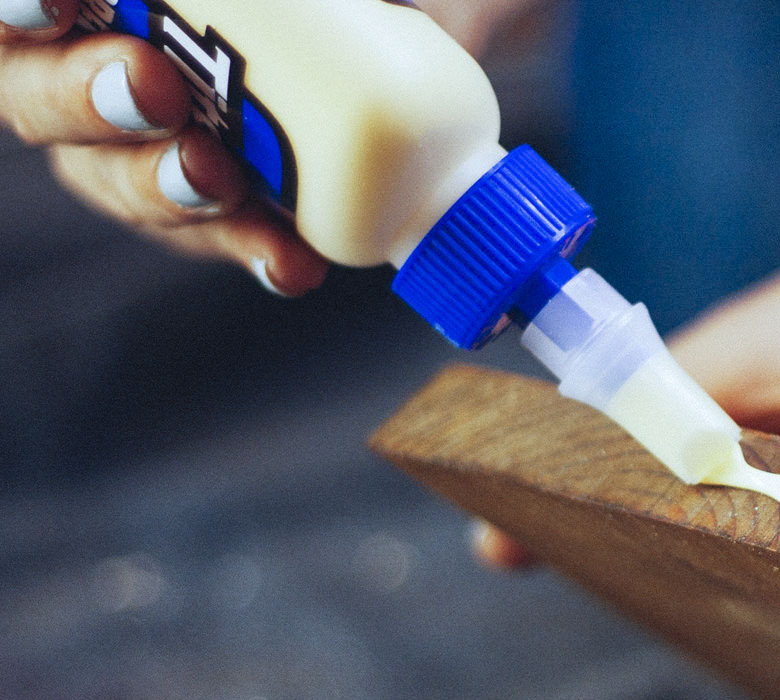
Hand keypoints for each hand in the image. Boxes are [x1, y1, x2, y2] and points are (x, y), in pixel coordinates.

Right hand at [0, 0, 325, 294]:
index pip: (16, 13)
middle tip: (149, 86)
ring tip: (217, 178)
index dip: (18, 5)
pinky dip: (253, 247)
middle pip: (29, 95)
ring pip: (114, 178)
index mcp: (90, 0)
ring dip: (162, 183)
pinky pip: (217, 238)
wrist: (407, 59)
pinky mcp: (215, 211)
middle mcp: (85, 61)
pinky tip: (290, 261)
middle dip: (83, 94)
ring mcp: (141, 144)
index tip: (52, 2)